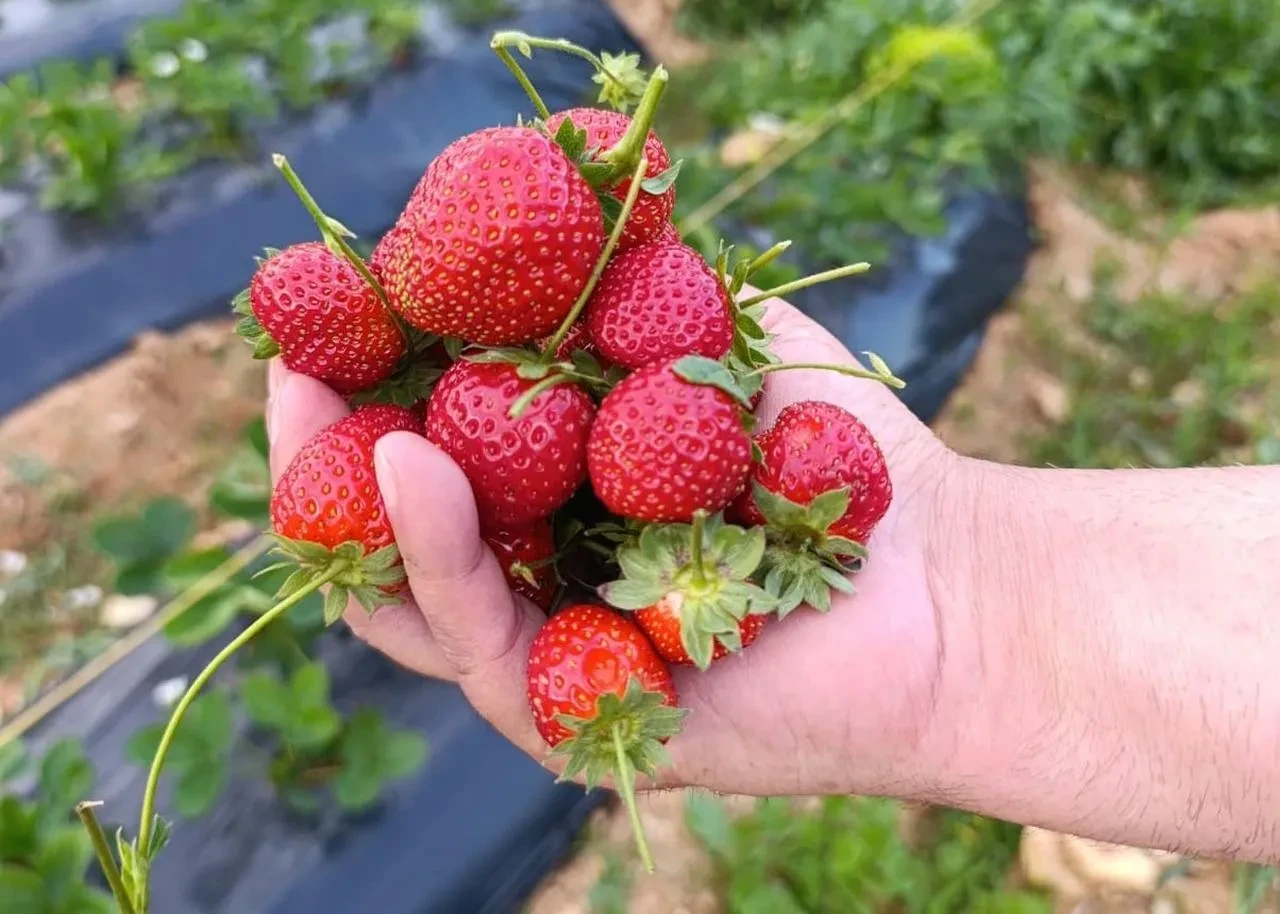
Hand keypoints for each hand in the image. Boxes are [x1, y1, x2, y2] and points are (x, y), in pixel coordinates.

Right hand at [266, 297, 964, 798]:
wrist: (946, 581)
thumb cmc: (848, 464)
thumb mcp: (727, 346)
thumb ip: (641, 291)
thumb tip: (551, 209)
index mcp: (565, 498)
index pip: (436, 446)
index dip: (372, 384)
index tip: (330, 311)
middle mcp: (544, 577)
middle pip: (395, 529)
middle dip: (321, 450)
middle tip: (288, 366)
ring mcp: (555, 651)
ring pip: (412, 592)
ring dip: (351, 499)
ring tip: (315, 403)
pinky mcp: (579, 719)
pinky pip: (481, 643)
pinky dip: (438, 556)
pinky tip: (409, 467)